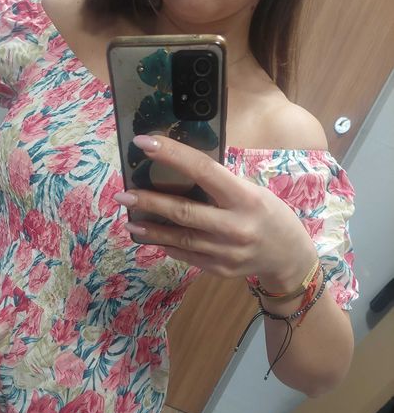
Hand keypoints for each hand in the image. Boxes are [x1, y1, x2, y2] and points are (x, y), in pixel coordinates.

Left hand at [116, 135, 318, 290]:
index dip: (171, 155)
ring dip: (151, 229)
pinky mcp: (219, 269)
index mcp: (245, 197)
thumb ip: (220, 185)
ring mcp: (226, 252)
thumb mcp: (252, 192)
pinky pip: (186, 255)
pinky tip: (151, 237)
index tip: (144, 144)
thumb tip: (177, 170)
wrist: (288, 256)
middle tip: (123, 194)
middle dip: (149, 201)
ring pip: (180, 238)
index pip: (203, 170)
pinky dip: (167, 245)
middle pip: (184, 211)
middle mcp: (235, 226)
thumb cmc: (268, 214)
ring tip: (129, 220)